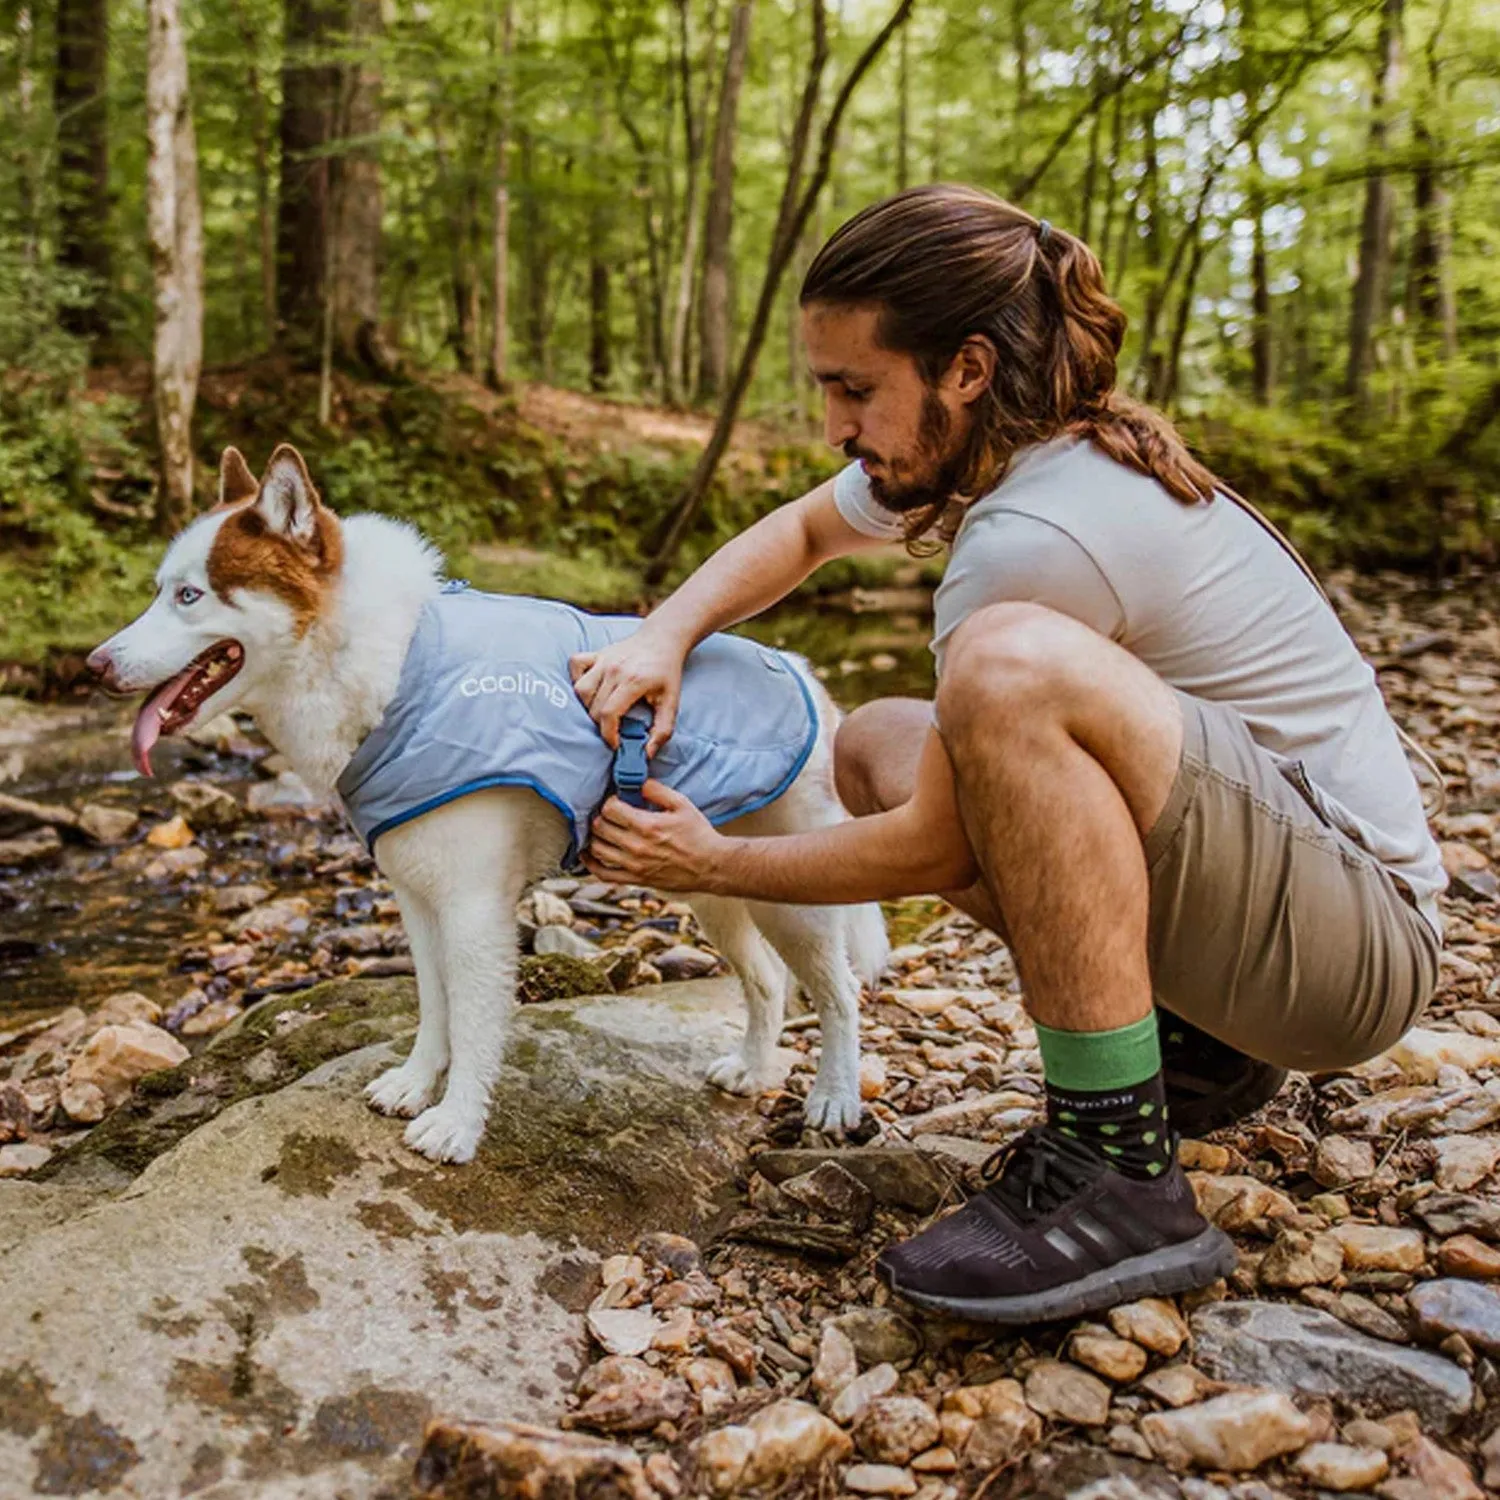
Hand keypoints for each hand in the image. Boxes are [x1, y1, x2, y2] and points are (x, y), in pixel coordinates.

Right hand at [569, 627, 687, 753]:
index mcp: (634, 681)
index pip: (609, 714)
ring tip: (601, 711)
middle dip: (601, 724)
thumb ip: (662, 731)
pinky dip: (577, 679)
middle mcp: (615, 669)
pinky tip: (590, 689)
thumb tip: (646, 754)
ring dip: (586, 706)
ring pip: (580, 689)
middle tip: (613, 728)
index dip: (608, 735)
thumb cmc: (666, 673)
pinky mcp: (597, 653)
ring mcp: (603, 659)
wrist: (663, 640)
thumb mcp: (671, 703)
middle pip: (593, 706)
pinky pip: (575, 665)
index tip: (616, 744)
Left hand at [583, 780, 729, 892]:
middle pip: (600, 827)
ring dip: (594, 837)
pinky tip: (588, 854)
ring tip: (601, 830)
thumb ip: (657, 791)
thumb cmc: (699, 834)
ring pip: (597, 849)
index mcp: (647, 825)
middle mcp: (636, 846)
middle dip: (601, 817)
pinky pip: (603, 873)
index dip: (610, 801)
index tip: (617, 801)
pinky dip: (590, 863)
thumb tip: (638, 783)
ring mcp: (634, 865)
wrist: (711, 865)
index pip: (610, 809)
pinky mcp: (636, 879)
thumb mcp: (682, 804)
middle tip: (609, 815)